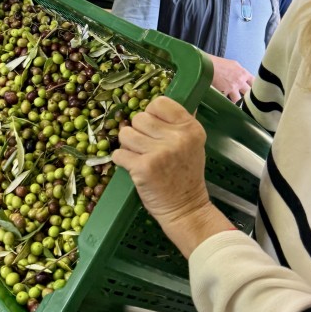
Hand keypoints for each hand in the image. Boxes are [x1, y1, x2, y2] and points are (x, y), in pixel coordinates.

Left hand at [112, 97, 231, 256]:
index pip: (159, 103)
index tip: (152, 128)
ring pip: (125, 134)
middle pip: (139, 118)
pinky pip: (118, 154)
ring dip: (127, 146)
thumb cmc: (184, 176)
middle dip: (137, 132)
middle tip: (146, 148)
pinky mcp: (143, 167)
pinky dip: (122, 161)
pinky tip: (134, 168)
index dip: (150, 113)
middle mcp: (177, 137)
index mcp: (190, 128)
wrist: (185, 208)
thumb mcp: (192, 145)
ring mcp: (159, 152)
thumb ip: (178, 124)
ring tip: (140, 157)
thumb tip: (159, 103)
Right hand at [207, 55, 253, 102]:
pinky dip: (227, 104)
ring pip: (240, 100)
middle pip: (249, 93)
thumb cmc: (218, 63)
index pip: (255, 83)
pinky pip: (228, 101)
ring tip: (238, 107)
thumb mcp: (233, 64)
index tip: (253, 92)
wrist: (207, 65)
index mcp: (244, 73)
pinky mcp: (224, 92)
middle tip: (247, 102)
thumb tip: (243, 77)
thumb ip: (240, 72)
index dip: (255, 88)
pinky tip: (226, 106)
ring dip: (238, 103)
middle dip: (248, 97)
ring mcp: (232, 88)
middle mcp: (240, 81)